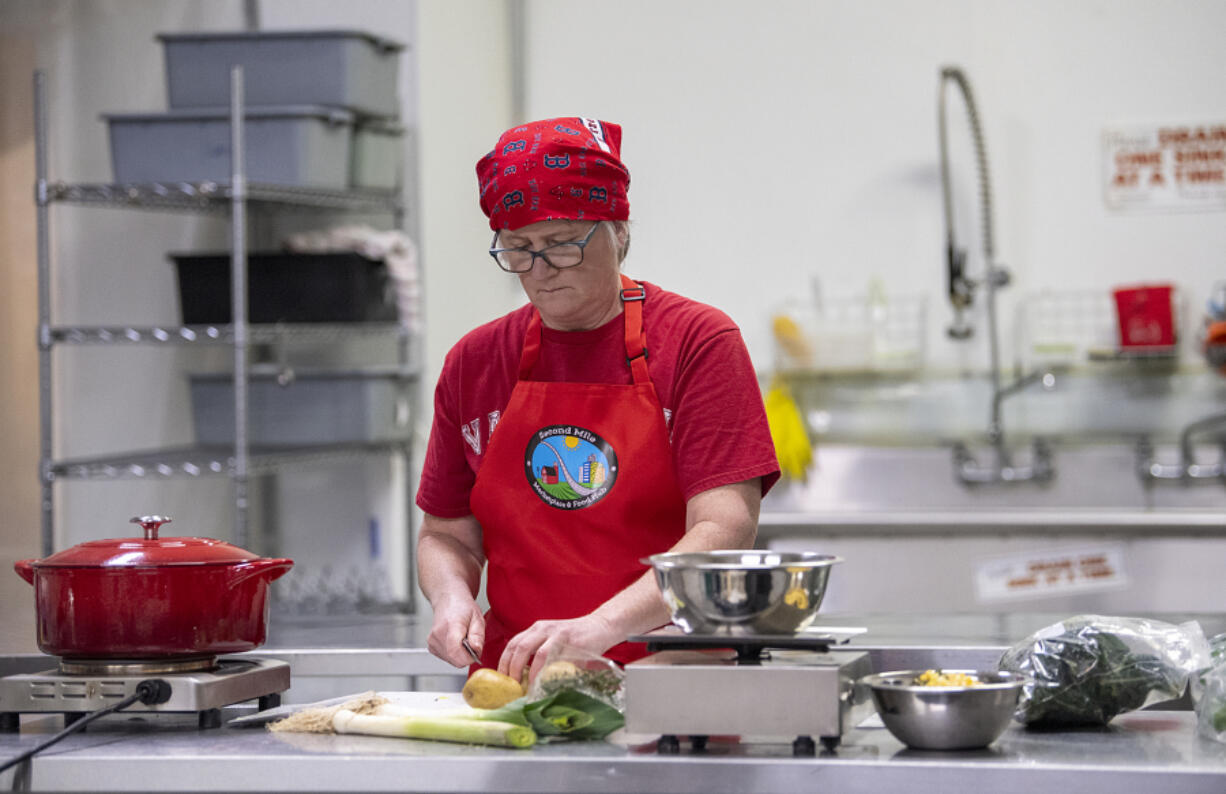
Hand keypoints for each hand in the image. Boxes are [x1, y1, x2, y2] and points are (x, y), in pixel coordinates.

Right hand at [425, 596, 484, 667]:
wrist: (448, 600)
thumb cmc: (463, 607)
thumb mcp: (478, 617)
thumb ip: (478, 635)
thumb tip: (476, 650)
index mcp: (451, 626)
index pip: (455, 651)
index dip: (469, 657)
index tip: (476, 650)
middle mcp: (438, 634)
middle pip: (455, 659)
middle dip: (467, 656)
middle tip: (471, 642)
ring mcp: (432, 641)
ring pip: (451, 660)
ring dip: (460, 654)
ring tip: (462, 639)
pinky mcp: (431, 646)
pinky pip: (446, 658)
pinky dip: (453, 653)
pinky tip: (455, 641)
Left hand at [497, 613, 620, 683]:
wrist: (602, 626)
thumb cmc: (576, 638)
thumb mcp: (553, 641)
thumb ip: (539, 654)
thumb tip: (524, 680)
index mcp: (537, 629)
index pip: (513, 644)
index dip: (504, 662)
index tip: (501, 679)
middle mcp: (544, 628)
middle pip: (520, 647)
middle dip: (512, 669)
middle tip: (511, 686)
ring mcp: (559, 634)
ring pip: (537, 653)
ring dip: (529, 673)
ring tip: (526, 688)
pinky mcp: (573, 641)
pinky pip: (558, 658)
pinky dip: (549, 672)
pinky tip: (546, 683)